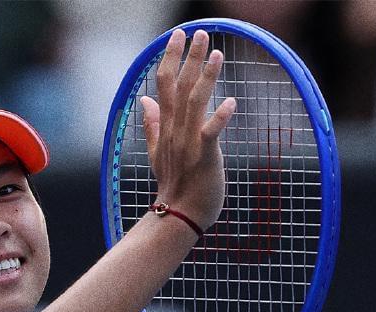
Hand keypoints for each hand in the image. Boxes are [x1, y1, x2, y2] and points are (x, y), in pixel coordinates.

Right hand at [141, 29, 235, 231]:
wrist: (178, 216)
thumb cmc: (174, 186)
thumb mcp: (157, 153)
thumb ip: (151, 125)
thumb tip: (144, 100)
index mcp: (165, 129)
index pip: (164, 86)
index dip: (170, 59)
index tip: (178, 36)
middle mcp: (174, 132)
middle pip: (179, 88)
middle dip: (189, 59)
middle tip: (200, 32)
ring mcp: (187, 144)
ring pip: (195, 104)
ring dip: (205, 78)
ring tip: (217, 54)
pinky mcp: (203, 158)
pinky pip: (210, 134)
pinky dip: (220, 118)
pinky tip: (231, 101)